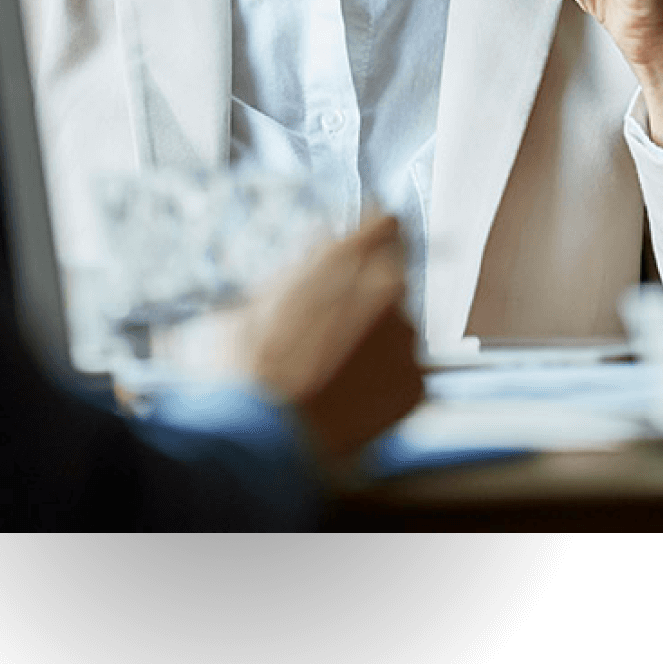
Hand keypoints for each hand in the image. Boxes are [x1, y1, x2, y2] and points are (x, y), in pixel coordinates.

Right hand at [222, 213, 423, 464]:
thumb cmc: (247, 369)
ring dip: (375, 338)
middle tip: (333, 323)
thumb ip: (299, 272)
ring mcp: (406, 338)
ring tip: (333, 369)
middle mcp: (386, 290)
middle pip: (393, 276)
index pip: (385, 223)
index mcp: (346, 260)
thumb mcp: (257, 300)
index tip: (370, 241)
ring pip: (398, 326)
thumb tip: (317, 255)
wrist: (264, 439)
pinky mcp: (415, 382)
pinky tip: (347, 394)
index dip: (374, 233)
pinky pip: (404, 369)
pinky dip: (383, 378)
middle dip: (368, 293)